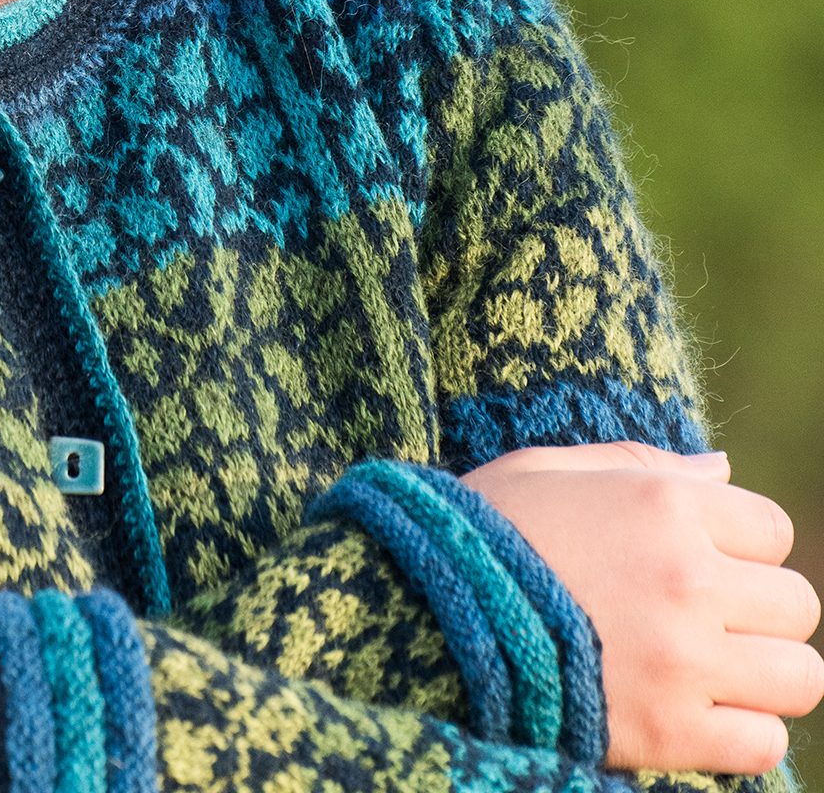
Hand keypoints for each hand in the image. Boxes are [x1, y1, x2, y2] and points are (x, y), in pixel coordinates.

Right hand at [463, 442, 822, 774]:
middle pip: (797, 603)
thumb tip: (725, 468)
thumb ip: (643, 463)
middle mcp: (688, 578)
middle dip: (758, 608)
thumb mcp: (549, 469)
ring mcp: (685, 660)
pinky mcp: (671, 731)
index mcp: (662, 505)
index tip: (698, 557)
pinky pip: (764, 742)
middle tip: (705, 615)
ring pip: (800, 676)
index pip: (772, 527)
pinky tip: (693, 711)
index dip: (739, 543)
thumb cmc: (481, 529)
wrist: (420, 611)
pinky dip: (741, 733)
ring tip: (711, 667)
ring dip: (763, 673)